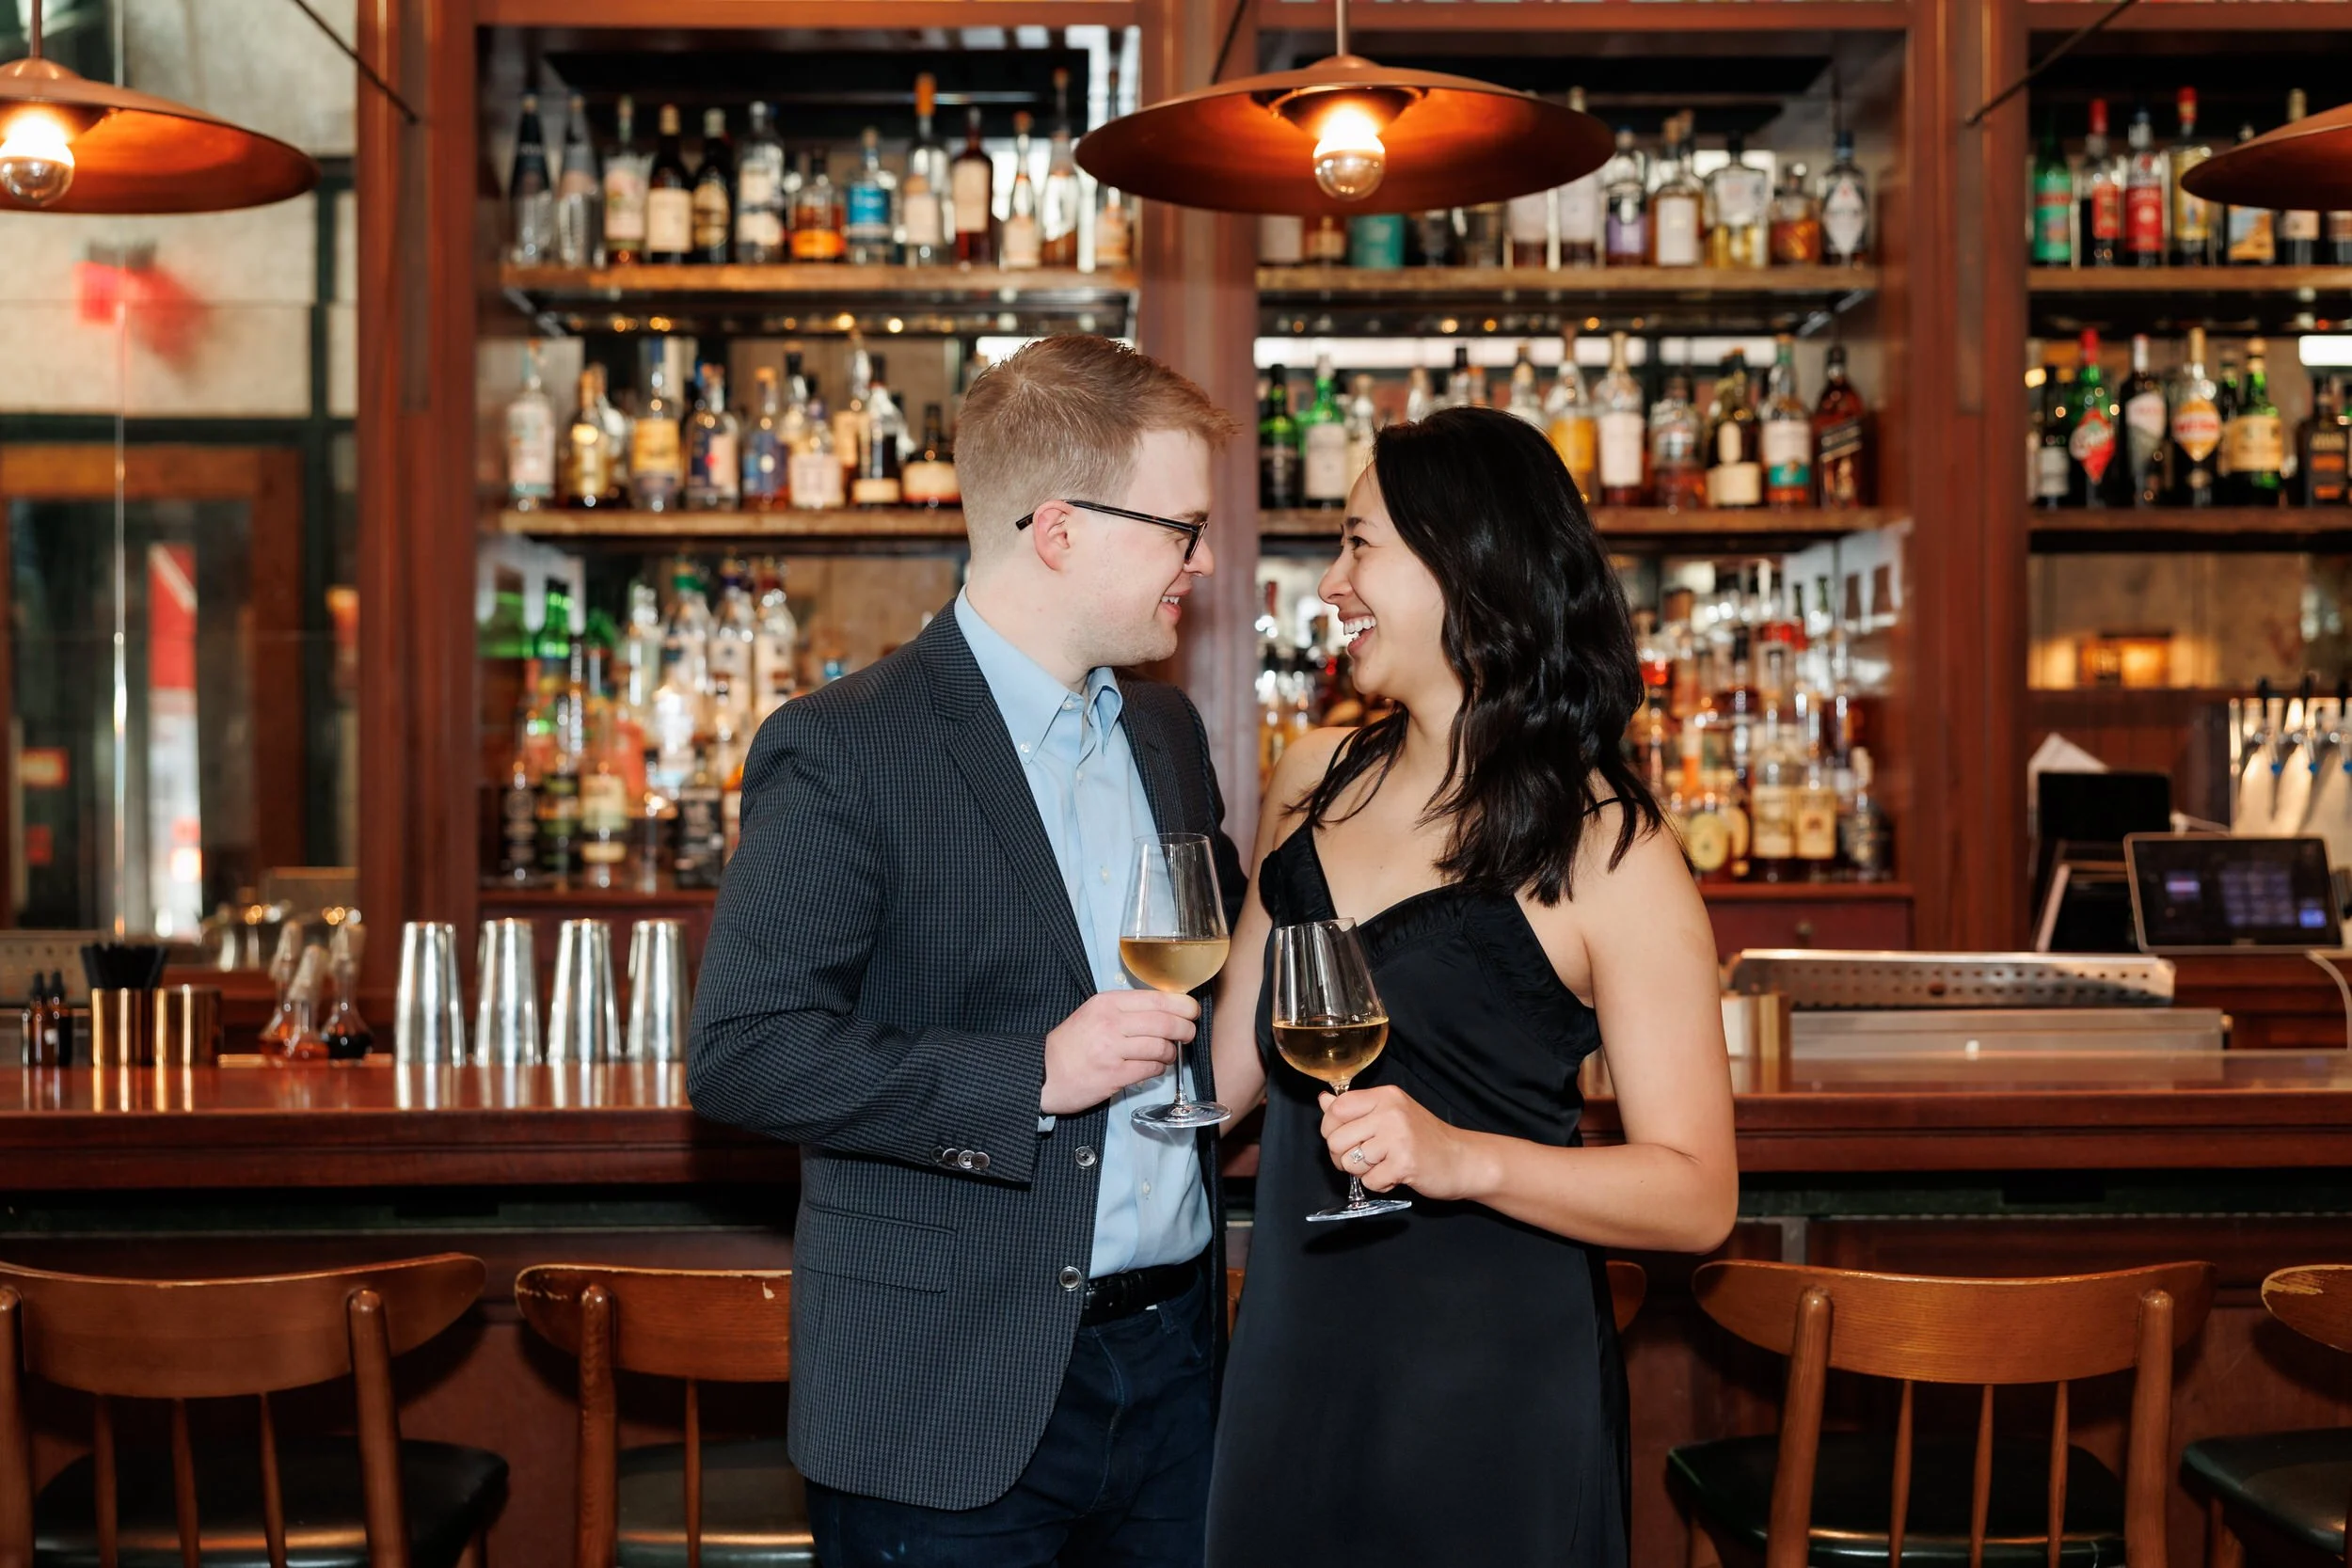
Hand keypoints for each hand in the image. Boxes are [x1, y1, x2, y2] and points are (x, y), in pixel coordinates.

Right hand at [1042, 990, 1198, 1115]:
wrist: (1042, 1072)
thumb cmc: (1071, 1044)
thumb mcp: (1093, 1014)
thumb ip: (1125, 1010)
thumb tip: (1165, 1010)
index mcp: (1107, 1003)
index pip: (1157, 999)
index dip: (1183, 1005)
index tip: (1192, 1011)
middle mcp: (1110, 1023)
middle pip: (1165, 1022)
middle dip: (1185, 1029)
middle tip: (1189, 1033)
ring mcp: (1112, 1050)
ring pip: (1161, 1047)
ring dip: (1171, 1052)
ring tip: (1167, 1053)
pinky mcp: (1114, 1075)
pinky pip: (1150, 1069)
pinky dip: (1158, 1068)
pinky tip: (1154, 1067)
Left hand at [1319, 1085, 1483, 1200]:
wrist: (1463, 1160)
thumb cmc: (1425, 1138)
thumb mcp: (1390, 1114)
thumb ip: (1356, 1109)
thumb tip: (1323, 1100)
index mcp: (1385, 1096)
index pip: (1337, 1108)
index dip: (1330, 1129)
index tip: (1344, 1138)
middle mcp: (1390, 1112)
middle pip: (1336, 1139)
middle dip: (1344, 1157)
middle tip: (1365, 1159)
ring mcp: (1397, 1137)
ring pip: (1349, 1162)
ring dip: (1363, 1172)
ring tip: (1384, 1165)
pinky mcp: (1404, 1163)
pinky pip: (1369, 1182)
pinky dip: (1379, 1184)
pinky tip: (1395, 1175)